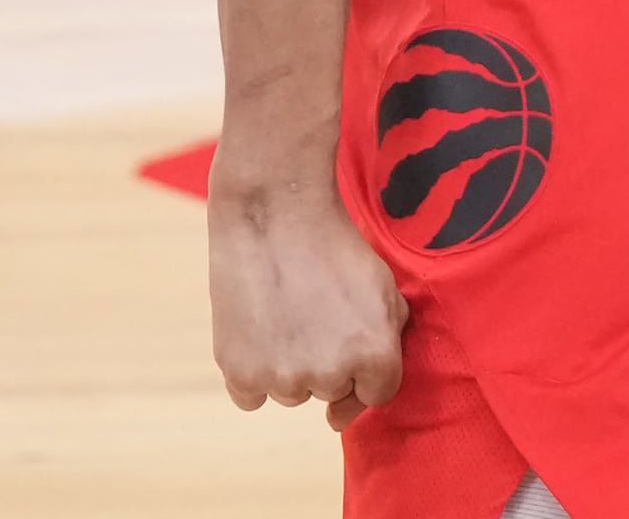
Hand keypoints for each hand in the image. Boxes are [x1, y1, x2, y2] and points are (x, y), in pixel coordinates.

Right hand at [209, 163, 409, 429]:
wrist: (275, 220)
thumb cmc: (336, 251)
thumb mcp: (385, 290)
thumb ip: (387, 344)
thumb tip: (351, 408)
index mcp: (375, 355)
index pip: (377, 393)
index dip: (365, 368)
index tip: (348, 344)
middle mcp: (330, 374)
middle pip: (332, 391)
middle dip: (330, 362)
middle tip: (315, 316)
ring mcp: (282, 379)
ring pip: (291, 393)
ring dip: (290, 367)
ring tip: (286, 316)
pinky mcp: (240, 375)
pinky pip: (252, 395)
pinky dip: (254, 372)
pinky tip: (259, 330)